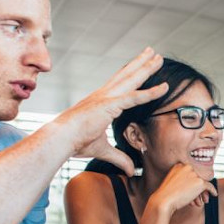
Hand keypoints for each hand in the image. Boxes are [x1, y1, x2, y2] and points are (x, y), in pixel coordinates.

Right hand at [53, 48, 167, 175]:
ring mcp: (106, 97)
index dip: (132, 75)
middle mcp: (104, 94)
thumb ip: (120, 158)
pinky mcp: (109, 105)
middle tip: (154, 53)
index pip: (121, 84)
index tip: (141, 65)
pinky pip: (134, 97)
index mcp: (101, 102)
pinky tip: (164, 87)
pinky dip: (150, 92)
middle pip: (127, 75)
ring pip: (132, 79)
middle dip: (141, 63)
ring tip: (158, 56)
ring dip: (146, 67)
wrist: (60, 139)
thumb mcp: (103, 150)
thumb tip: (131, 170)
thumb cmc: (75, 142)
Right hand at [151, 164, 217, 213]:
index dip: (195, 181)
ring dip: (203, 193)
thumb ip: (185, 179)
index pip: (193, 172)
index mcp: (180, 165)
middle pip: (199, 177)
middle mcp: (188, 167)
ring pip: (203, 183)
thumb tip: (199, 182)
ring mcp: (194, 174)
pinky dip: (212, 191)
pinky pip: (210, 186)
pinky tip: (214, 194)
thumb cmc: (167, 194)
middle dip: (199, 188)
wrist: (164, 200)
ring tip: (202, 202)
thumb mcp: (174, 182)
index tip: (194, 189)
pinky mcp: (200, 182)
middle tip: (202, 197)